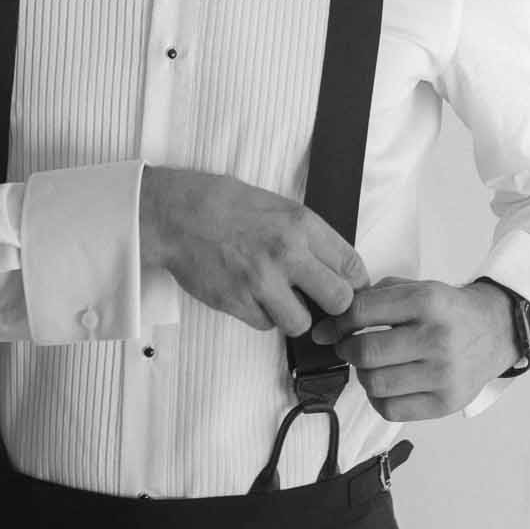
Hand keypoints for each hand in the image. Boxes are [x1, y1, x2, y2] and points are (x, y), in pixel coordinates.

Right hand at [140, 167, 368, 334]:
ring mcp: (261, 281)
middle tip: (320, 301)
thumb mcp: (275, 204)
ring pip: (302, 323)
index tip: (350, 289)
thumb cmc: (220, 203)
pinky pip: (265, 325)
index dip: (356, 283)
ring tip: (277, 298)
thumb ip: (306, 234)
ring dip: (292, 315)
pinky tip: (249, 295)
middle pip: (340, 300)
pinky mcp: (237, 303)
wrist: (173, 214)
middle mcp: (287, 253)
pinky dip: (261, 316)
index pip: (352, 264)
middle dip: (333, 306)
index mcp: (301, 223)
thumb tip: (332, 264)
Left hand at [310, 276, 517, 420]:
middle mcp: (437, 338)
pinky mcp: (445, 403)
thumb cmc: (448, 311)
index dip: (337, 322)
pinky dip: (379, 398)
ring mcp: (443, 374)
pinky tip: (388, 384)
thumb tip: (328, 327)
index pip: (362, 313)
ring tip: (372, 365)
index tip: (330, 328)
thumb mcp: (417, 288)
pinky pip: (391, 409)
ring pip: (375, 384)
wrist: (496, 331)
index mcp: (427, 302)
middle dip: (347, 349)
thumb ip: (373, 299)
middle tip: (349, 346)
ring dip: (363, 375)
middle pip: (366, 352)